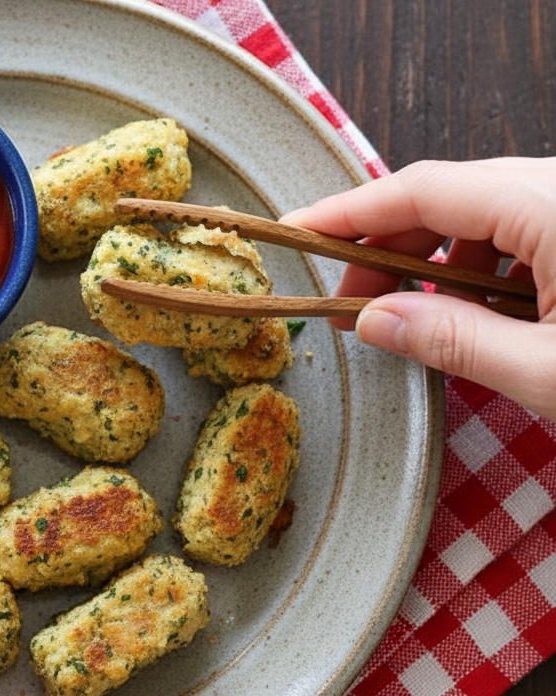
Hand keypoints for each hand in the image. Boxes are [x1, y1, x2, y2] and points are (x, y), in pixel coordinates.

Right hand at [281, 157, 555, 419]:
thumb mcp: (549, 371)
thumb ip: (457, 340)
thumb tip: (377, 320)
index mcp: (551, 203)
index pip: (424, 191)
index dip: (351, 212)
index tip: (297, 232)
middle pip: (452, 196)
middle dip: (390, 248)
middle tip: (350, 307)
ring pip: (488, 210)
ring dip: (438, 261)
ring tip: (418, 321)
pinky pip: (527, 224)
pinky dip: (487, 264)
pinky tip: (482, 313)